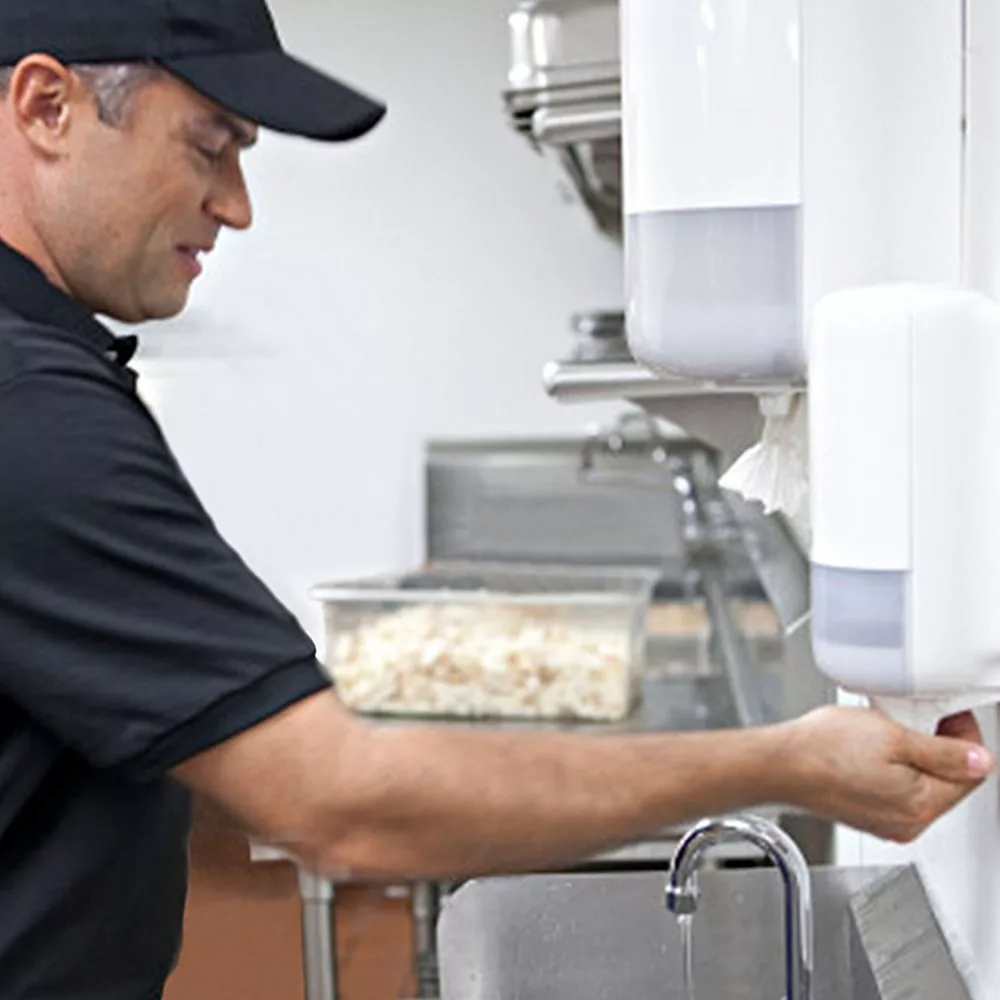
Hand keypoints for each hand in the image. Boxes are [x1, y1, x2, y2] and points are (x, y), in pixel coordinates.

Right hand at [778, 705, 993, 842]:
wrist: (778, 764)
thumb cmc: (823, 750)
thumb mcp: (893, 736)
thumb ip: (943, 752)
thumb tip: (980, 761)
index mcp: (920, 806)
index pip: (970, 773)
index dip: (965, 737)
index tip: (948, 713)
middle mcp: (907, 823)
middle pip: (947, 781)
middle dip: (938, 746)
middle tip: (912, 716)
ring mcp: (886, 822)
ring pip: (920, 785)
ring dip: (913, 756)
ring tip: (885, 730)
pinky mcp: (866, 815)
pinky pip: (896, 791)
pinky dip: (891, 768)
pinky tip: (869, 748)